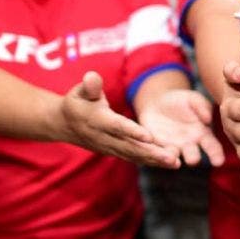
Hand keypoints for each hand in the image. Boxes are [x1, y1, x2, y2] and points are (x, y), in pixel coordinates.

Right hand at [61, 71, 179, 167]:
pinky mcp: (114, 152)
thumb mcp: (80, 91)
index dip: (132, 132)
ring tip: (175, 163)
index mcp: (97, 120)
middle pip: (130, 146)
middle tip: (172, 158)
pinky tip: (169, 163)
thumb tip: (92, 76)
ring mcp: (109, 147)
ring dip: (154, 160)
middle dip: (151, 153)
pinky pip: (133, 157)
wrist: (65, 124)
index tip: (149, 137)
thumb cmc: (77, 101)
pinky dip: (150, 161)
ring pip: (133, 155)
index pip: (117, 126)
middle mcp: (104, 137)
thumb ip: (90, 86)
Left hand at [138, 89, 224, 166]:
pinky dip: (156, 154)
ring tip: (173, 160)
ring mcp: (172, 146)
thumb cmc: (182, 101)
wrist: (159, 102)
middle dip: (193, 158)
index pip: (212, 147)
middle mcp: (189, 144)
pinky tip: (157, 153)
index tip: (219, 162)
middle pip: (193, 155)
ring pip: (173, 156)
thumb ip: (202, 106)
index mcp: (203, 134)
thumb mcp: (194, 99)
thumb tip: (208, 119)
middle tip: (193, 160)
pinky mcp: (156, 145)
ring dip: (173, 160)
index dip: (216, 154)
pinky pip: (156, 151)